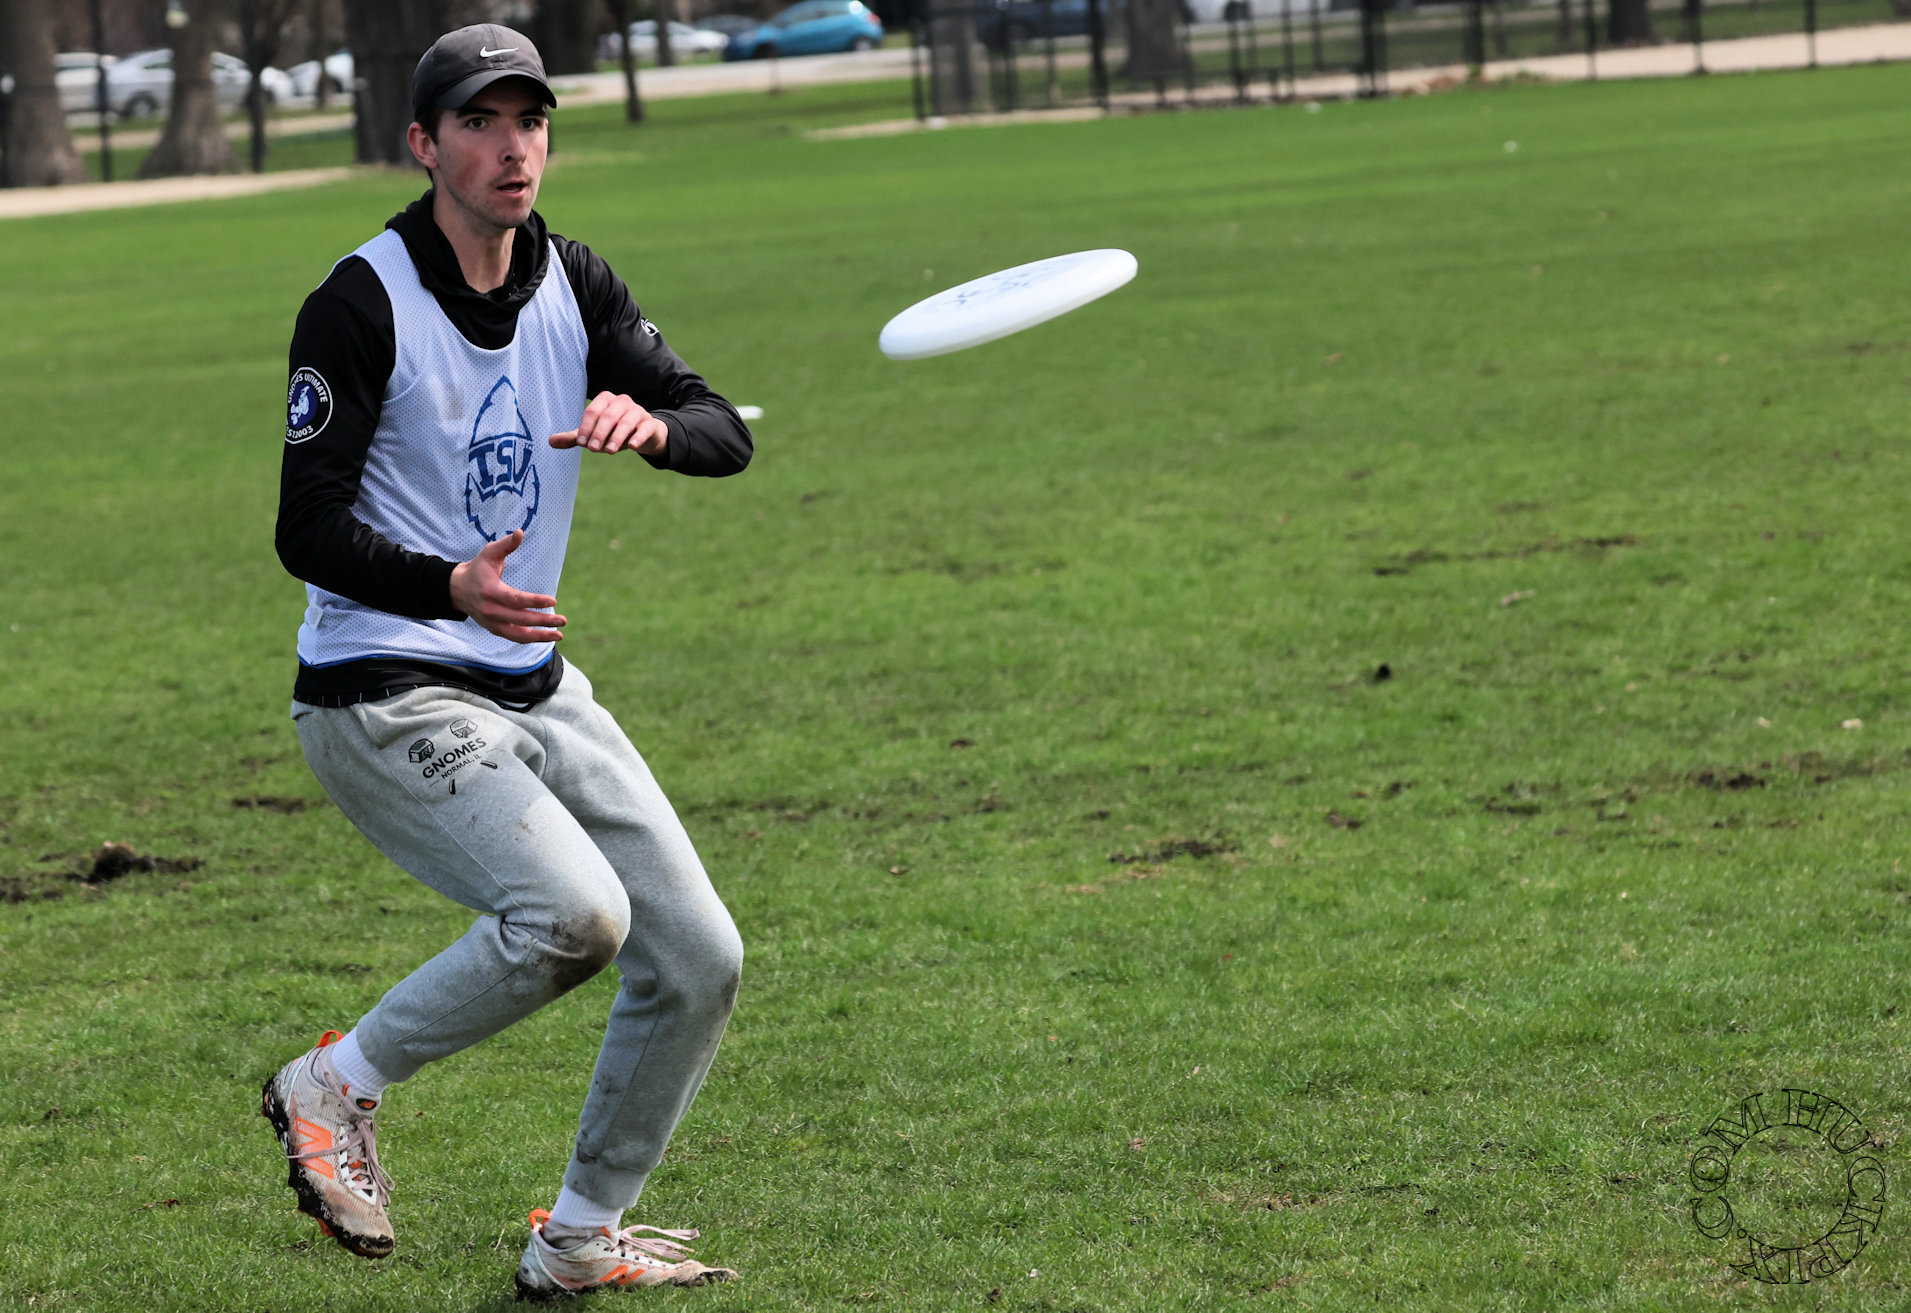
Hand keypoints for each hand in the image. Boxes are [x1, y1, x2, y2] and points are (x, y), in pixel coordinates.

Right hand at [449, 530, 565, 643]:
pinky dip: (530, 639)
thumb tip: (520, 532)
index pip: (515, 600)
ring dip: (540, 636)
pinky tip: (546, 637)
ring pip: (518, 634)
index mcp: (490, 591)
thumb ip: (505, 544)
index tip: (553, 601)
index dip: (534, 601)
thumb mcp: (488, 553)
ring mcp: (491, 622)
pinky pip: (514, 637)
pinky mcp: (493, 629)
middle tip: (563, 620)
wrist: (456, 589)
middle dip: (543, 621)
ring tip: (559, 634)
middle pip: (520, 619)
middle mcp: (490, 610)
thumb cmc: (477, 569)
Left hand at [550, 392, 667, 455]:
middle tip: (593, 449)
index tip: (581, 443)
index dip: (586, 427)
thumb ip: (574, 437)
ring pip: (626, 422)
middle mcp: (622, 402)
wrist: (642, 435)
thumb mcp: (593, 434)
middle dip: (600, 433)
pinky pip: (644, 428)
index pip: (593, 411)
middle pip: (608, 416)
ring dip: (616, 437)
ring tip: (609, 451)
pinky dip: (638, 437)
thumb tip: (550, 442)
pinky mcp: (650, 423)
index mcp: (605, 400)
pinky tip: (631, 447)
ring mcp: (637, 411)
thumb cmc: (613, 431)